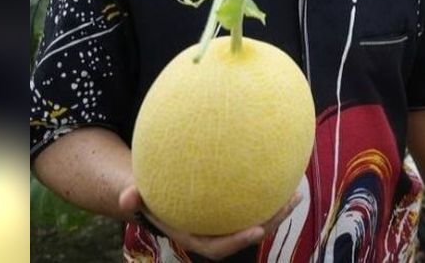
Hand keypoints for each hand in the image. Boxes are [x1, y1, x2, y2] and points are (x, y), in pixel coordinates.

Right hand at [118, 184, 302, 260]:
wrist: (157, 195)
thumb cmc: (148, 195)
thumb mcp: (137, 196)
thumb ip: (132, 198)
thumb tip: (128, 195)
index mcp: (194, 235)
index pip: (218, 247)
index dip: (238, 242)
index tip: (257, 230)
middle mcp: (214, 231)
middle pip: (246, 233)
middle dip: (269, 224)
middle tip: (287, 205)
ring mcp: (227, 221)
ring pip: (256, 220)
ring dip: (277, 210)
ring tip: (296, 192)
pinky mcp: (235, 208)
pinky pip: (256, 204)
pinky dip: (271, 194)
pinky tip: (287, 177)